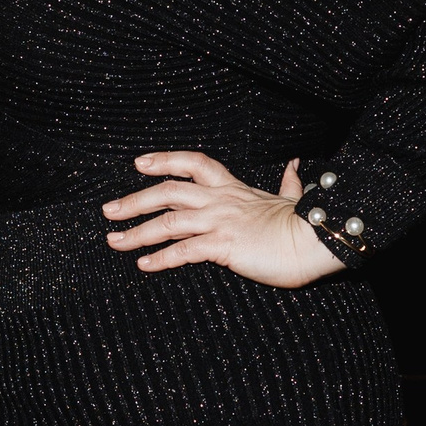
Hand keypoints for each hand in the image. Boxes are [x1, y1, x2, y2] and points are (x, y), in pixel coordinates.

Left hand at [103, 153, 346, 287]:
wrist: (317, 238)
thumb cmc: (304, 224)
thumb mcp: (291, 198)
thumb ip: (288, 183)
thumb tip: (295, 165)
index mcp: (233, 188)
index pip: (193, 163)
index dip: (164, 160)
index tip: (139, 163)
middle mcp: (221, 201)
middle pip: (167, 192)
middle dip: (134, 200)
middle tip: (109, 211)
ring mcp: (220, 222)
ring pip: (167, 221)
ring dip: (136, 232)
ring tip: (114, 241)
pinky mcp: (224, 246)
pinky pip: (184, 250)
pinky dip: (161, 258)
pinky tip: (144, 265)